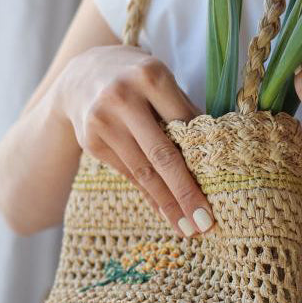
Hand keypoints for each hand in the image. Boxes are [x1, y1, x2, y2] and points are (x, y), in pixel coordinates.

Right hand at [54, 45, 213, 236]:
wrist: (81, 74)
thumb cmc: (137, 81)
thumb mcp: (162, 83)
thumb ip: (186, 112)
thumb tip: (214, 158)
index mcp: (150, 76)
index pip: (185, 125)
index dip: (203, 159)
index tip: (220, 188)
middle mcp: (122, 98)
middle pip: (161, 154)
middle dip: (185, 193)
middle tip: (204, 223)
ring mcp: (102, 121)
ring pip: (142, 171)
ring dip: (166, 204)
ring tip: (186, 228)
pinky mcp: (90, 142)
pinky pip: (127, 173)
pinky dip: (148, 194)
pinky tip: (164, 211)